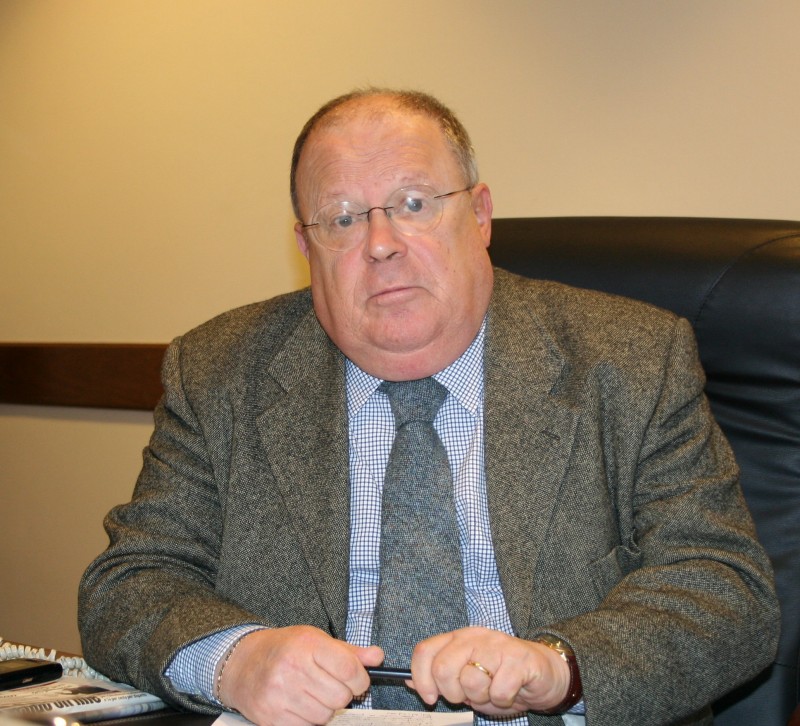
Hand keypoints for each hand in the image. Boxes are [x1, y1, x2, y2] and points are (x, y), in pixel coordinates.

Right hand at [217, 626, 383, 725]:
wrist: (243, 664)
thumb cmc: (285, 649)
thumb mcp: (316, 639)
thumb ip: (349, 651)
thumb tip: (378, 657)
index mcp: (307, 645)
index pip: (349, 669)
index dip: (360, 679)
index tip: (357, 679)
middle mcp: (292, 668)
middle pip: (340, 697)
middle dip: (342, 695)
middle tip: (330, 686)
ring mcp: (279, 694)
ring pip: (325, 717)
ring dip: (325, 709)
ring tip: (313, 694)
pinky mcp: (270, 717)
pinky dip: (308, 720)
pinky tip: (300, 704)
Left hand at [409, 627, 570, 715]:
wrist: (543, 674)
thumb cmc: (502, 677)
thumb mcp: (466, 677)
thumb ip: (439, 676)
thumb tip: (409, 680)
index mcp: (458, 639)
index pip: (425, 651)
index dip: (421, 678)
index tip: (430, 697)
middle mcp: (475, 637)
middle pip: (443, 667)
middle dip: (452, 693)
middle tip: (467, 697)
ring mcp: (497, 646)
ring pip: (471, 681)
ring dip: (481, 697)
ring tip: (492, 691)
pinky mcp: (519, 659)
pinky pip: (499, 690)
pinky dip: (503, 700)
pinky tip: (510, 691)